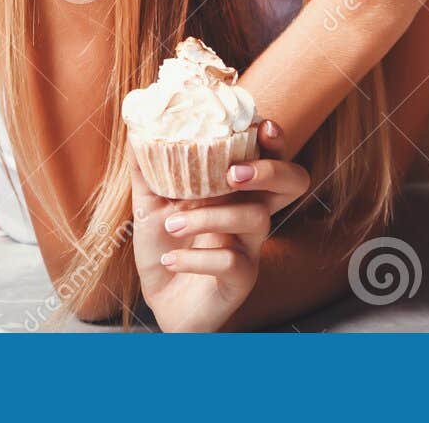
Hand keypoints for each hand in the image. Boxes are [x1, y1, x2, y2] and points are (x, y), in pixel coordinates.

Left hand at [130, 120, 308, 332]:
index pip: (271, 158)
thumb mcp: (150, 207)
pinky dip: (196, 258)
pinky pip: (231, 262)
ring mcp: (250, 248)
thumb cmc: (164, 248)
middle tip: (232, 174)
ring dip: (210, 217)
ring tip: (172, 223)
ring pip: (256, 219)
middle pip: (292, 182)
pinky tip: (170, 260)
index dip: (275, 142)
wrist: (160, 302)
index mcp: (235, 192)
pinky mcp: (241, 280)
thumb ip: (148, 171)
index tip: (262, 126)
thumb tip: (135, 131)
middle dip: (270, 170)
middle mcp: (251, 215)